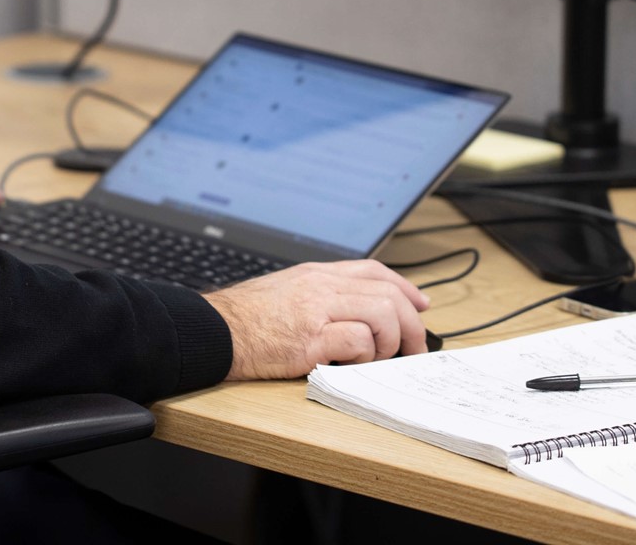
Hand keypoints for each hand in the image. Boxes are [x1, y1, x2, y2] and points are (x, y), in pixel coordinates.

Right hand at [203, 260, 431, 379]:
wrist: (215, 330)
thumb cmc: (247, 318)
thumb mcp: (286, 291)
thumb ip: (318, 295)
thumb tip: (353, 313)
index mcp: (316, 274)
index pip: (373, 271)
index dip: (404, 287)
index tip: (420, 304)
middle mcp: (321, 286)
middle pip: (388, 293)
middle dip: (411, 324)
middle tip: (412, 349)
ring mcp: (317, 311)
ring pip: (382, 314)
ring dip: (391, 343)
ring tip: (378, 360)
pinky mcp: (311, 340)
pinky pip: (359, 342)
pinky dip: (365, 357)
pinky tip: (352, 365)